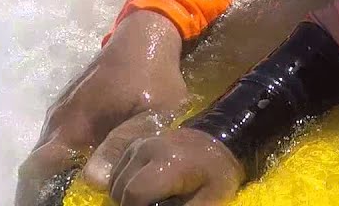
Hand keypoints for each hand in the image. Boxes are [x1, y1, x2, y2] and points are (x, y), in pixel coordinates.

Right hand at [15, 10, 191, 205]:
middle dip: (43, 189)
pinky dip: (62, 157)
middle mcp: (59, 118)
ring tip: (73, 194)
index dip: (35, 195)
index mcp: (73, 124)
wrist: (146, 34)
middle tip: (66, 203)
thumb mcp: (153, 112)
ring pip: (47, 151)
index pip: (36, 170)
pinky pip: (57, 137)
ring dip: (53, 173)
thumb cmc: (154, 75)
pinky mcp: (71, 103)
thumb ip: (123, 143)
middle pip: (37, 165)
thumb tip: (93, 180)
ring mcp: (62, 108)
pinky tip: (82, 168)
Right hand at [109, 128, 243, 205]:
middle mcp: (148, 149)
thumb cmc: (217, 174)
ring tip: (148, 200)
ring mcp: (140, 143)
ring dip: (125, 194)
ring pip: (115, 179)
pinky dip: (124, 183)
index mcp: (168, 164)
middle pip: (120, 188)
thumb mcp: (207, 201)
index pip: (135, 194)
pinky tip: (143, 189)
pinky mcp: (136, 143)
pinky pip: (118, 169)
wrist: (222, 140)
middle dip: (130, 204)